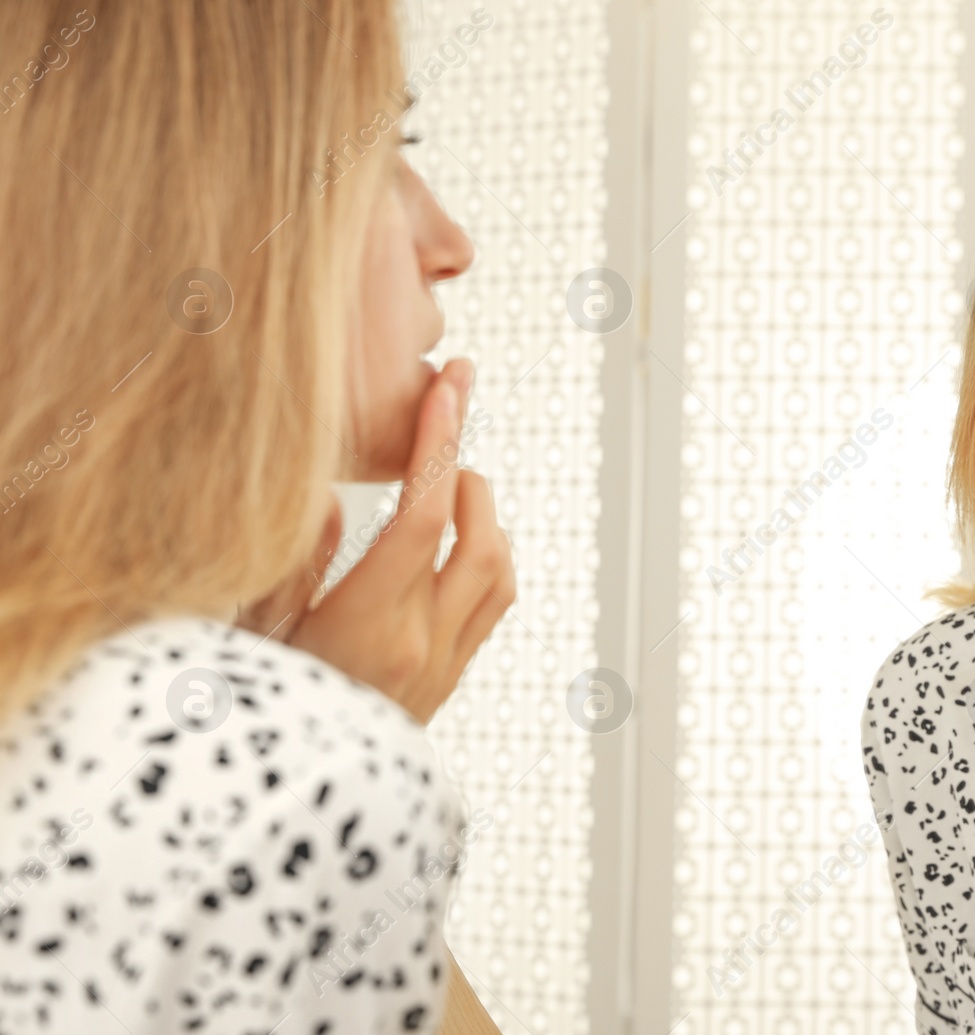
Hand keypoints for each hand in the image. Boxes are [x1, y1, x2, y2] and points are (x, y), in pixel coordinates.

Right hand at [237, 358, 515, 723]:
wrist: (288, 813)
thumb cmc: (253, 718)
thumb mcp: (250, 640)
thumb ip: (292, 568)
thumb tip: (329, 500)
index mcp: (369, 627)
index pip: (424, 515)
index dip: (439, 443)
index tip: (450, 387)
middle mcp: (421, 645)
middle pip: (481, 537)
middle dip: (469, 470)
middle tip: (445, 427)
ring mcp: (442, 667)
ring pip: (499, 571)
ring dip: (485, 516)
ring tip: (450, 483)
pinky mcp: (447, 682)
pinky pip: (493, 606)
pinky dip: (487, 557)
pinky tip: (457, 540)